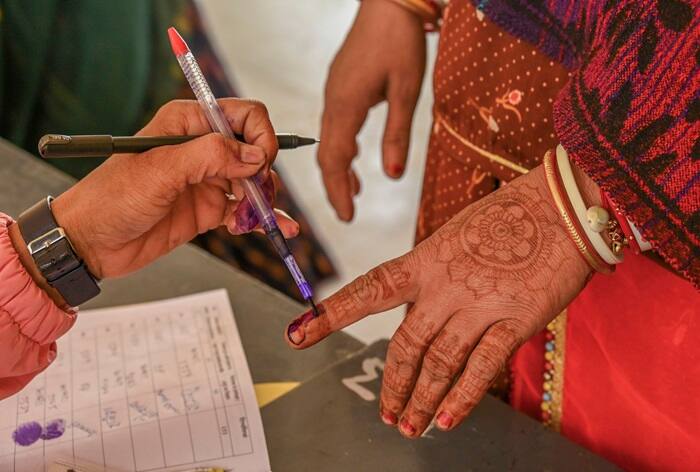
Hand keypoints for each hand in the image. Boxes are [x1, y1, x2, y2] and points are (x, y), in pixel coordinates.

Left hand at [49, 99, 297, 279]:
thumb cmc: (112, 199)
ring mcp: (207, 179)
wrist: (91, 243)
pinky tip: (280, 229)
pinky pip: (245, 210)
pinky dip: (263, 218)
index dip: (260, 137)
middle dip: (263, 175)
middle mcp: (201, 147)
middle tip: (253, 199)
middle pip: (255, 150)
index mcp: (187, 123)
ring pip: (254, 181)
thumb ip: (210, 156)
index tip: (259, 165)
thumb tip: (256, 155)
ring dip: (262, 200)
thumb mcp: (160, 171)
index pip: (243, 115)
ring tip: (248, 221)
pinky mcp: (208, 208)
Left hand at [284, 165, 596, 436]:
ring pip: (438, 361)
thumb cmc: (508, 217)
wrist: (562, 204)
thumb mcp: (454, 236)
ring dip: (420, 398)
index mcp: (424, 260)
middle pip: (404, 343)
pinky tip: (447, 418)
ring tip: (410, 425)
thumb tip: (417, 308)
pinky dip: (462, 396)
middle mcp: (444, 286)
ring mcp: (478, 304)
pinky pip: (482, 365)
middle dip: (391, 382)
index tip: (299, 333)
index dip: (331, 314)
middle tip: (384, 411)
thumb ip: (432, 274)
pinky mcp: (514, 319)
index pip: (368, 290)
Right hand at [319, 0, 425, 220]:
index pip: (335, 161)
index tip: (348, 217)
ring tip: (353, 193)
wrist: (388, 2)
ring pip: (328, 142)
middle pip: (326, 155)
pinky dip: (341, 149)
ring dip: (339, 170)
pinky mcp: (340, 86)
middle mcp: (333, 102)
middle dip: (336, 187)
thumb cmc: (400, 42)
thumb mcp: (406, 91)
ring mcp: (334, 92)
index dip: (339, 192)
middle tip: (347, 214)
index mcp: (346, 106)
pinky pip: (333, 126)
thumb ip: (397, 135)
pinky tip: (354, 158)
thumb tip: (393, 177)